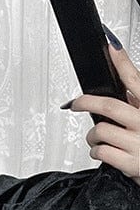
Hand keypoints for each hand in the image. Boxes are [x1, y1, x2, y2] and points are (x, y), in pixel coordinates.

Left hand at [63, 40, 139, 186]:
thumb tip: (118, 85)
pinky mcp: (131, 163)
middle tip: (76, 104)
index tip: (111, 46)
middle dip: (86, 103)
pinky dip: (96, 152)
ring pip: (100, 131)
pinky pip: (100, 152)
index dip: (122, 62)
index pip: (136, 80)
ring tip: (100, 139)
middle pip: (109, 106)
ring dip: (93, 136)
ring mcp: (139, 143)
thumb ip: (136, 103)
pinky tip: (104, 152)